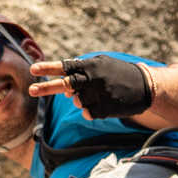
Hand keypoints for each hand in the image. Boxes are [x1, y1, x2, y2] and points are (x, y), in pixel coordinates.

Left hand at [29, 56, 154, 119]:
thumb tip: (64, 90)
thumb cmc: (120, 73)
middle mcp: (93, 78)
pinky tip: (104, 103)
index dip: (48, 68)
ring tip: (98, 95)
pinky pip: (87, 113)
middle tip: (31, 90)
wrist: (146, 85)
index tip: (33, 70)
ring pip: (76, 102)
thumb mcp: (102, 64)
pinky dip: (91, 110)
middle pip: (65, 85)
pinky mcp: (105, 108)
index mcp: (91, 65)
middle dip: (46, 88)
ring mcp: (99, 94)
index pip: (65, 66)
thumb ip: (82, 72)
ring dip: (81, 100)